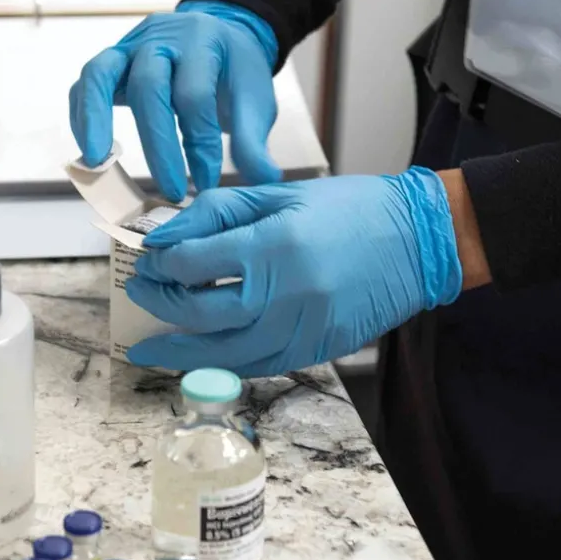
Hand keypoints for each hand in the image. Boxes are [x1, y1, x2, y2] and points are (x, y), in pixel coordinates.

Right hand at [68, 0, 281, 201]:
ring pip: (100, 74)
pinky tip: (92, 152)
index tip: (206, 181)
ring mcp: (130, 46)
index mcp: (203, 41)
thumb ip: (254, 138)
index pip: (195, 95)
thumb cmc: (235, 71)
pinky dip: (83, 116)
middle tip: (170, 189)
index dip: (200, 143)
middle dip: (158, 143)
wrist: (221, 35)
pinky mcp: (111, 61)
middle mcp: (161, 37)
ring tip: (97, 162)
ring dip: (94, 119)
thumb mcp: (255, 99)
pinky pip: (86, 84)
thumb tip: (265, 179)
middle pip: (149, 86)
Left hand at [124, 169, 463, 376]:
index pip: (193, 262)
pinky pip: (259, 366)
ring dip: (181, 353)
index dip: (162, 262)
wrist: (419, 241)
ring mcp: (303, 329)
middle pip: (200, 312)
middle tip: (141, 293)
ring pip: (224, 352)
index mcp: (274, 245)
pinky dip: (225, 363)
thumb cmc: (353, 208)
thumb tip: (167, 235)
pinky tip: (203, 358)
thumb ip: (220, 211)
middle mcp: (285, 294)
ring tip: (150, 348)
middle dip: (161, 303)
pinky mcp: (318, 350)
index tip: (151, 257)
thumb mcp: (283, 193)